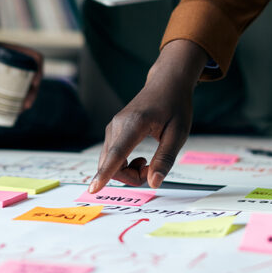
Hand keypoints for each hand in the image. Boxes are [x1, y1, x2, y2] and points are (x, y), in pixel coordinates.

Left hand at [0, 35, 43, 109]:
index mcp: (15, 51)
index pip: (34, 58)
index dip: (39, 69)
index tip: (33, 82)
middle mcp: (18, 62)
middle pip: (33, 77)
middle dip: (32, 93)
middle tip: (25, 105)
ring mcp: (14, 73)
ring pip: (27, 87)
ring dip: (26, 99)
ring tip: (19, 111)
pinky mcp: (7, 82)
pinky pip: (17, 92)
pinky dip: (17, 102)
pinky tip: (12, 111)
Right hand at [89, 40, 208, 192]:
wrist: (166, 83)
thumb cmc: (175, 106)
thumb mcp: (178, 133)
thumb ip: (165, 159)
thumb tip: (153, 183)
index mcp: (134, 124)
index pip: (117, 154)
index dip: (105, 174)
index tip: (93, 189)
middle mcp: (117, 125)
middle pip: (112, 164)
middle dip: (131, 177)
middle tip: (153, 169)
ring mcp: (112, 127)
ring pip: (110, 163)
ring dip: (129, 171)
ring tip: (149, 162)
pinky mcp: (113, 131)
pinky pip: (112, 157)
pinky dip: (124, 165)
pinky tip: (140, 159)